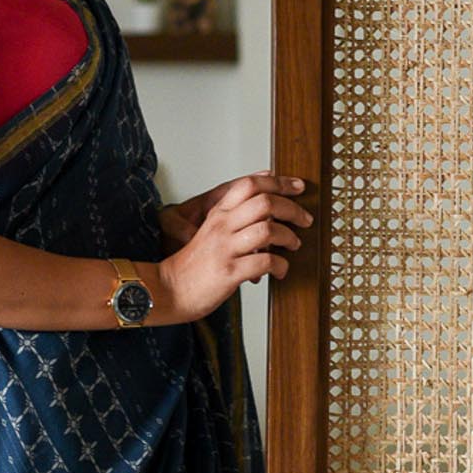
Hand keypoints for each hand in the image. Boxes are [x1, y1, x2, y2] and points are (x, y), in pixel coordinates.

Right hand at [159, 172, 312, 321]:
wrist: (168, 290)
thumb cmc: (193, 265)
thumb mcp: (210, 231)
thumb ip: (233, 215)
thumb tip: (262, 201)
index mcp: (218, 214)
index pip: (250, 184)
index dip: (278, 182)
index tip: (297, 187)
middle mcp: (221, 227)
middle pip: (265, 202)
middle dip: (292, 209)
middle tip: (304, 220)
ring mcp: (225, 249)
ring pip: (268, 230)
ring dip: (289, 237)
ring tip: (294, 245)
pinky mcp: (229, 272)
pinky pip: (265, 262)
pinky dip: (281, 265)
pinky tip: (280, 270)